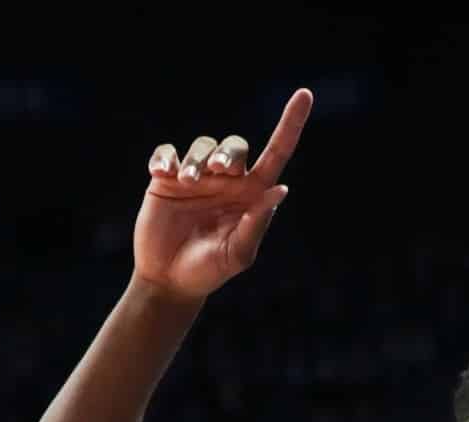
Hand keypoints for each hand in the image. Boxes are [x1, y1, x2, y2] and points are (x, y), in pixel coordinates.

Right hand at [135, 92, 310, 300]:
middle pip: (235, 146)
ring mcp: (197, 178)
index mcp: (252, 195)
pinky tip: (163, 173)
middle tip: (219, 170)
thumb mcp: (238, 254)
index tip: (305, 95)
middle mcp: (227, 182)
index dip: (290, 124)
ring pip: (203, 145)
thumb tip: (280, 189)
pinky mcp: (167, 179)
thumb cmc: (209, 270)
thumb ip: (257, 223)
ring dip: (197, 159)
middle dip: (228, 152)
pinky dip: (166, 157)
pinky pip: (168, 152)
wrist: (170, 280)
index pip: (276, 153)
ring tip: (187, 182)